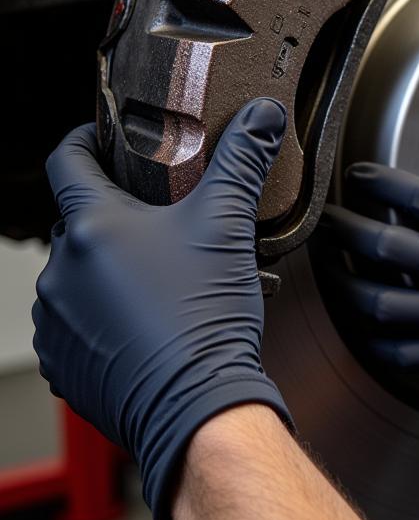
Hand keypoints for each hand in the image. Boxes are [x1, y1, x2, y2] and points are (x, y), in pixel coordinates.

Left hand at [33, 98, 292, 519]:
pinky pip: (76, 323)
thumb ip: (243, 159)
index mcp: (93, 225)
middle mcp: (61, 270)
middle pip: (80, 220)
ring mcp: (57, 320)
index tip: (99, 138)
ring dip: (108, 270)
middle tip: (163, 223)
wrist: (198, 405)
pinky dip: (103, 316)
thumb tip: (262, 114)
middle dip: (116, 216)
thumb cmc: (206, 316)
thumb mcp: (229, 223)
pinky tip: (146, 321)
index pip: (66, 159)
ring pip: (78, 274)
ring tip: (161, 282)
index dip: (83, 139)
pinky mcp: (64, 362)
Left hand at [321, 118, 418, 411]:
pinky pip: (404, 354)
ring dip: (348, 287)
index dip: (380, 182)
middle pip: (384, 248)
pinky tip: (364, 329)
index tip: (358, 175)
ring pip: (381, 306)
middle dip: (343, 231)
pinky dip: (376, 341)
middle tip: (322, 222)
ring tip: (331, 273)